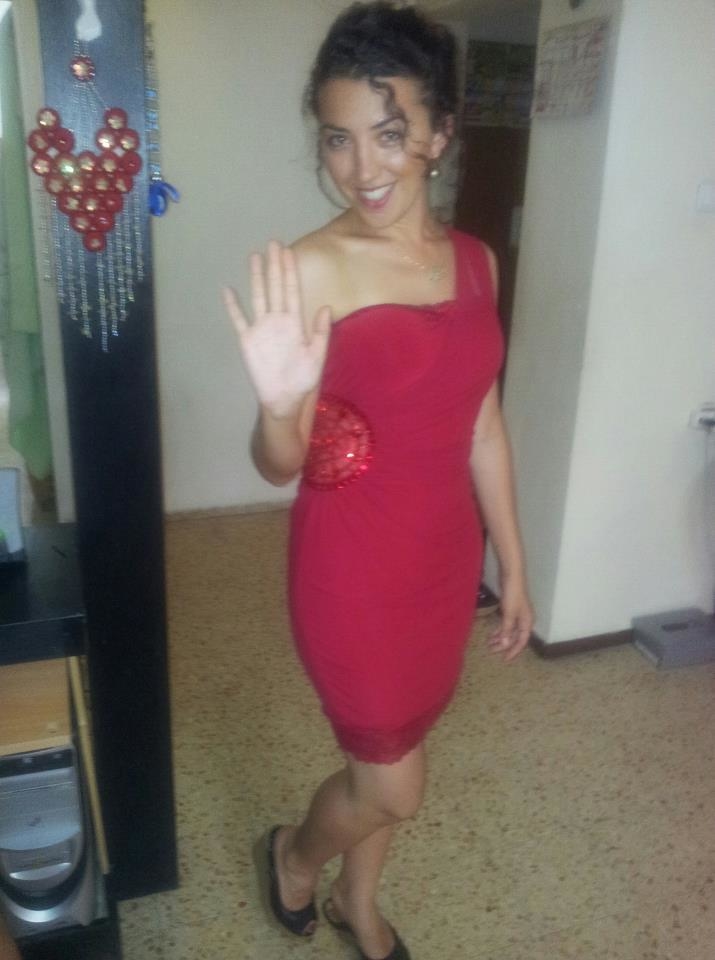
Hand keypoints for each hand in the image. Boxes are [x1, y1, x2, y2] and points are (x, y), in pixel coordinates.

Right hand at [222, 241, 330, 417]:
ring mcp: (261, 328)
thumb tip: (325, 307)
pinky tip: (228, 290)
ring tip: (255, 257)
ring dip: (256, 277)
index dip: (290, 272)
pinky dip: (233, 306)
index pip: (292, 291)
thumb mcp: (317, 356)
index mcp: (295, 323)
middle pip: (275, 288)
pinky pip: (239, 320)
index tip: (289, 252)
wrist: (284, 399)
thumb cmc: (303, 379)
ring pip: (258, 297)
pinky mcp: (247, 340)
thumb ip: (320, 332)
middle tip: (274, 242)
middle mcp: (277, 321)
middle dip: (275, 266)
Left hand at [487, 573, 532, 661]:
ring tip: (489, 644)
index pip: (522, 641)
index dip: (513, 651)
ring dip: (500, 638)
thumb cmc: (513, 594)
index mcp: (527, 622)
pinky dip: (499, 629)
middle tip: (492, 651)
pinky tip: (492, 634)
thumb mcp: (509, 614)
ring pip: (509, 630)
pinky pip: (505, 623)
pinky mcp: (510, 608)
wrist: (512, 575)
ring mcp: (517, 614)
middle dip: (504, 645)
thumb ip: (507, 630)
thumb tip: (505, 645)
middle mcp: (524, 620)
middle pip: (515, 637)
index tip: (504, 659)